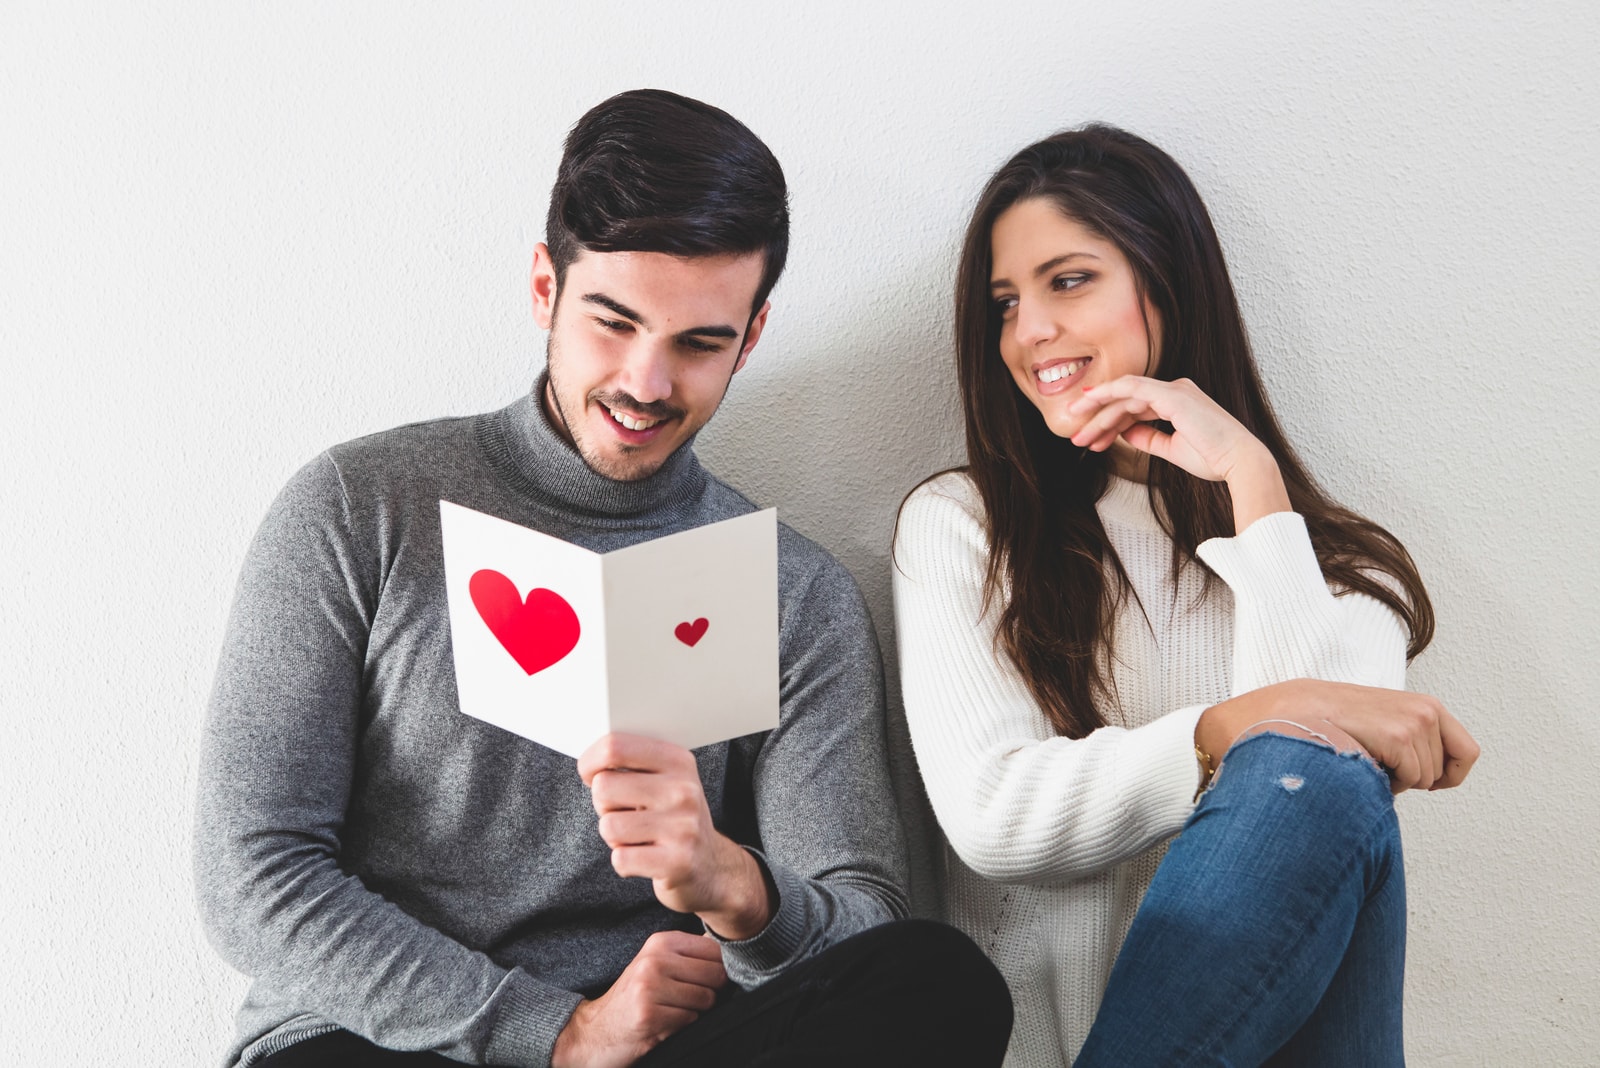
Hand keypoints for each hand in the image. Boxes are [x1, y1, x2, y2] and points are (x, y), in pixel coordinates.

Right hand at [550, 931, 726, 1067]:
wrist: (596, 1030)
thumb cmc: (634, 997)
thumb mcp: (658, 964)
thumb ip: (690, 955)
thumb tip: (730, 949)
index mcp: (661, 941)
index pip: (715, 950)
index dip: (720, 969)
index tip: (707, 980)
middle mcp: (655, 959)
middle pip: (716, 974)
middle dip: (710, 992)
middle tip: (687, 999)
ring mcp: (650, 986)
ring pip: (706, 998)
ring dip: (695, 1011)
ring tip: (672, 1010)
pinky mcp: (649, 1014)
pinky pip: (690, 1019)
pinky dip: (681, 1025)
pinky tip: (663, 1022)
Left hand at [578, 733, 773, 938]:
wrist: (712, 866)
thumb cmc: (675, 819)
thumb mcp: (665, 780)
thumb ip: (631, 764)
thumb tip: (589, 762)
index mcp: (678, 761)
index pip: (615, 747)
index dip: (590, 762)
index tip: (591, 774)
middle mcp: (683, 791)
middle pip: (604, 787)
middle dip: (604, 805)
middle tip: (625, 813)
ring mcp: (682, 827)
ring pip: (609, 826)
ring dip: (614, 837)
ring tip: (638, 837)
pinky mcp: (677, 862)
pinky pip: (620, 859)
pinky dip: (624, 862)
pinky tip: (645, 857)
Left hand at [1068, 376, 1289, 529]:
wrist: (1240, 462)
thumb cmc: (1214, 458)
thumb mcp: (1171, 449)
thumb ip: (1148, 438)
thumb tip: (1124, 433)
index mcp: (1177, 401)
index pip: (1135, 408)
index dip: (1110, 423)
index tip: (1091, 438)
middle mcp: (1175, 390)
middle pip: (1126, 401)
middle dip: (1098, 420)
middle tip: (1076, 438)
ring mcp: (1174, 390)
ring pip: (1124, 396)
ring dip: (1098, 415)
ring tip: (1079, 436)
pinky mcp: (1173, 394)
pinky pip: (1132, 388)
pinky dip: (1109, 393)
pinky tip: (1090, 402)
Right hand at [1198, 679, 1480, 793]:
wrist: (1273, 718)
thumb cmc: (1310, 727)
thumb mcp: (1363, 725)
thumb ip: (1395, 740)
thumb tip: (1420, 779)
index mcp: (1416, 705)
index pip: (1465, 752)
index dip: (1443, 774)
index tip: (1414, 779)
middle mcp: (1421, 708)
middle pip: (1443, 770)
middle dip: (1409, 778)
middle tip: (1368, 762)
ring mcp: (1413, 719)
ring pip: (1426, 778)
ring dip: (1394, 780)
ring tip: (1354, 757)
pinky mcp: (1401, 734)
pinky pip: (1414, 779)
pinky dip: (1388, 782)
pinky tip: (1354, 758)